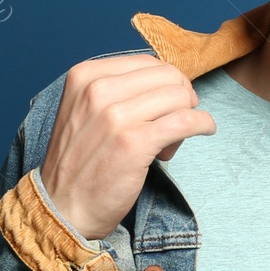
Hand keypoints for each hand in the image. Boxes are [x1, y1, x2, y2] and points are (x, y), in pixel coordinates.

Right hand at [38, 54, 215, 238]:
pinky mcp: (135, 143)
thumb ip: (117, 91)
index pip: (148, 63)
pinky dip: (203, 123)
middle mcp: (98, 90)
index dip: (165, 83)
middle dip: (179, 99)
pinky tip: (205, 129)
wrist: (63, 207)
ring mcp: (116, 116)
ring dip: (187, 116)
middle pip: (168, 76)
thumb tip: (169, 83)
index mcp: (85, 75)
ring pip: (180, 97)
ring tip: (168, 143)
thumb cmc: (80, 163)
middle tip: (169, 127)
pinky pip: (186, 120)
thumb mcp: (85, 111)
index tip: (164, 107)